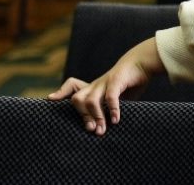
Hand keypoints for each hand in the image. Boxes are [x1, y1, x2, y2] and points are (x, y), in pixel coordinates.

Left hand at [48, 37, 162, 134]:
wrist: (141, 63)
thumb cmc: (128, 82)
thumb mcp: (116, 96)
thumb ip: (108, 109)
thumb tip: (104, 126)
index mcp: (93, 87)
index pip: (72, 85)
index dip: (61, 92)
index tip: (51, 99)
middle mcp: (96, 85)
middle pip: (77, 99)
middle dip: (82, 116)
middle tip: (91, 130)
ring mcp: (105, 82)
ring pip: (91, 100)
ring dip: (96, 117)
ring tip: (102, 130)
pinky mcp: (116, 80)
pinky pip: (110, 96)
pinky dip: (112, 109)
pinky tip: (116, 120)